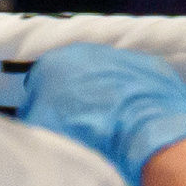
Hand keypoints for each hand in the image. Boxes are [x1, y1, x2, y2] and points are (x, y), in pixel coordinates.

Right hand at [18, 44, 185, 185]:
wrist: (141, 133)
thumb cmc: (86, 133)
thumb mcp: (42, 131)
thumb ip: (32, 117)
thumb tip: (34, 118)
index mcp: (52, 63)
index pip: (40, 81)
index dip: (44, 103)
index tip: (53, 122)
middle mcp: (85, 52)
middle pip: (75, 74)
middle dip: (77, 96)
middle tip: (84, 125)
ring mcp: (121, 56)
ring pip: (107, 76)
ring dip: (107, 96)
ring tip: (113, 126)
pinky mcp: (153, 66)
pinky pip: (137, 82)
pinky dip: (135, 97)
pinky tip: (135, 119)